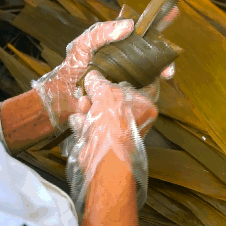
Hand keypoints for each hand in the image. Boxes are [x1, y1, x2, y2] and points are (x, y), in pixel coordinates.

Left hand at [31, 6, 176, 130]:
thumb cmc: (73, 68)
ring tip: (157, 79)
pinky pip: (145, 95)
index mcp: (121, 42)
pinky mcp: (131, 96)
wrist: (64, 98)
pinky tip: (139, 94)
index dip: (160, 19)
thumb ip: (101, 33)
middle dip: (166, 61)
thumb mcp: (83, 45)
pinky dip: (146, 94)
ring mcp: (132, 78)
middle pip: (156, 55)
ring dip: (157, 79)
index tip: (174, 11)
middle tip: (167, 70)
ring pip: (154, 76)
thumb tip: (129, 26)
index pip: (144, 28)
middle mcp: (130, 59)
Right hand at [66, 70, 158, 217]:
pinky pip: (91, 126)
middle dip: (98, 94)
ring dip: (88, 107)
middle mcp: (134, 119)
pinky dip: (83, 122)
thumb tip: (92, 76)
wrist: (104, 156)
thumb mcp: (106, 92)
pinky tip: (79, 120)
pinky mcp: (103, 141)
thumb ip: (98, 81)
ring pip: (100, 112)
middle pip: (114, 98)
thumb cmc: (114, 122)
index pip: (139, 86)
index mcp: (145, 106)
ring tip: (83, 105)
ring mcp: (118, 131)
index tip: (116, 69)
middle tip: (89, 89)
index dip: (127, 77)